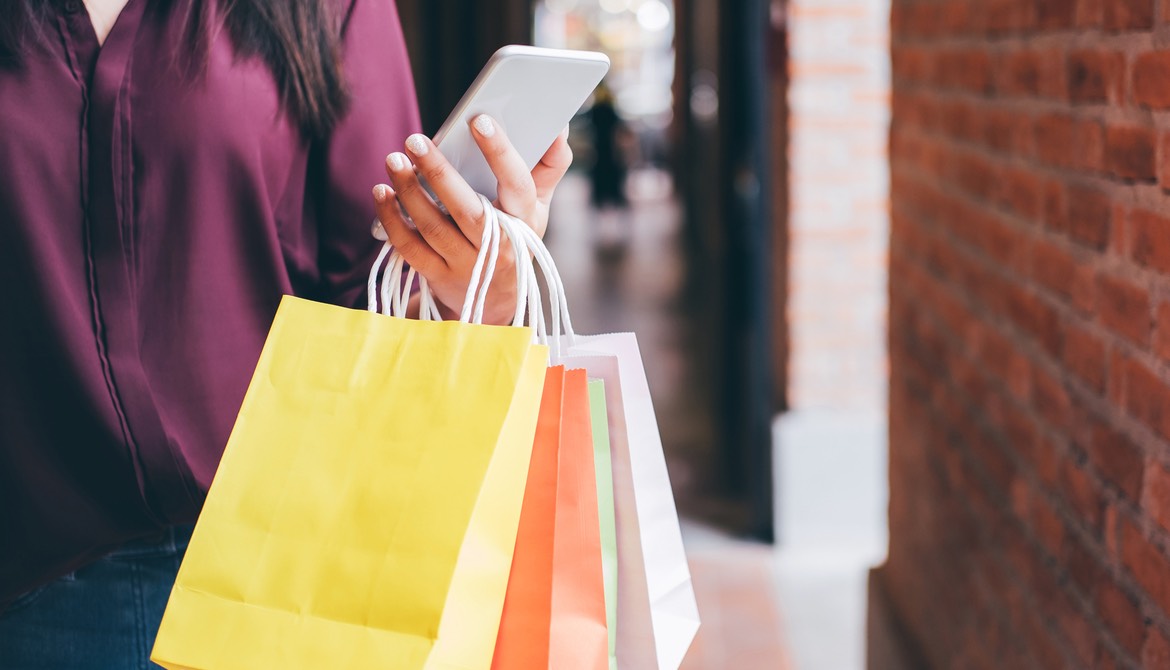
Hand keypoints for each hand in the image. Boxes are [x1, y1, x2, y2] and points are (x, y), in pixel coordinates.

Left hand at [372, 115, 571, 324]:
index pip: (517, 184)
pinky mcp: (438, 276)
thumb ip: (549, 166)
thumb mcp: (539, 207)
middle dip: (439, 172)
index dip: (500, 153)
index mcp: (525, 221)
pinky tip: (382, 192)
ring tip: (394, 160)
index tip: (479, 121)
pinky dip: (392, 219)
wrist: (496, 301)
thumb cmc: (515, 238)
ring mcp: (466, 264)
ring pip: (433, 227)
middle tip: (415, 140)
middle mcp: (498, 247)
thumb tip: (559, 126)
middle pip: (467, 209)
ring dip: (409, 192)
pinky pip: (410, 247)